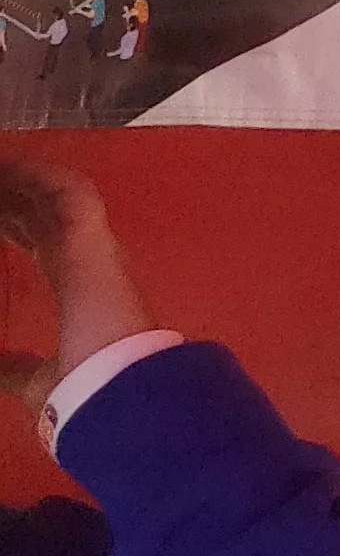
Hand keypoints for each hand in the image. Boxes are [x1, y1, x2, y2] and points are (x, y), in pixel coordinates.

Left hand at [0, 159, 146, 422]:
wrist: (112, 391)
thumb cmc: (82, 390)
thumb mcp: (32, 380)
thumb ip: (12, 368)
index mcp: (76, 289)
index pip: (39, 244)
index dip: (13, 226)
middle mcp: (87, 261)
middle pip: (43, 214)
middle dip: (13, 199)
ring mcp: (93, 245)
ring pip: (54, 196)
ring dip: (21, 180)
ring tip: (0, 163)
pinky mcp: (92, 235)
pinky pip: (69, 190)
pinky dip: (39, 174)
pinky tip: (13, 164)